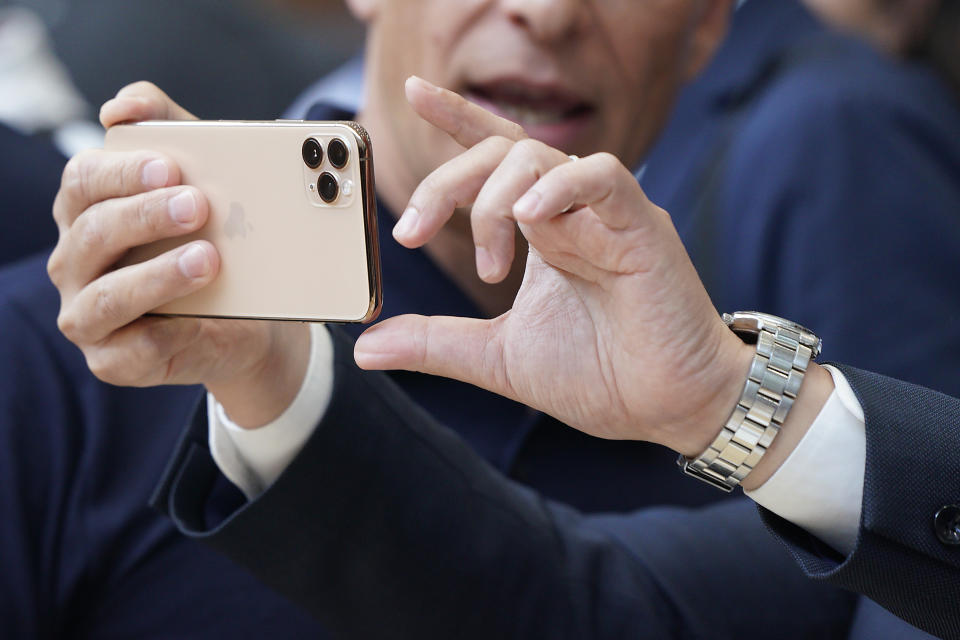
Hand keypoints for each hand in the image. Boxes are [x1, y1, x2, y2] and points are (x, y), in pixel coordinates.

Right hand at [48, 82, 308, 427]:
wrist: (250, 318)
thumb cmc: (213, 240)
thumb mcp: (200, 178)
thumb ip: (166, 126)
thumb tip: (120, 107)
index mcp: (87, 211)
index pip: (84, 181)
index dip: (122, 172)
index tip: (171, 166)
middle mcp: (77, 261)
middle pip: (94, 232)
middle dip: (145, 216)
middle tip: (198, 205)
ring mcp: (88, 314)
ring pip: (106, 295)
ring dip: (156, 274)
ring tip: (208, 259)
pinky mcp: (113, 359)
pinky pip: (128, 346)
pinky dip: (163, 330)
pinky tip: (198, 316)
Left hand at [355, 77, 753, 455]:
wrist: (667, 410)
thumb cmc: (599, 376)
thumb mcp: (496, 357)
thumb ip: (435, 344)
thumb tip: (365, 348)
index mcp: (543, 231)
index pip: (497, 155)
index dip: (458, 119)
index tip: (414, 91)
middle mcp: (571, 213)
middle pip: (502, 153)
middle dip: (447, 182)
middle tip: (413, 232)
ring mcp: (607, 216)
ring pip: (541, 158)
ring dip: (496, 201)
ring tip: (493, 265)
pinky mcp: (642, 228)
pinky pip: (602, 178)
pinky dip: (562, 188)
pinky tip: (532, 219)